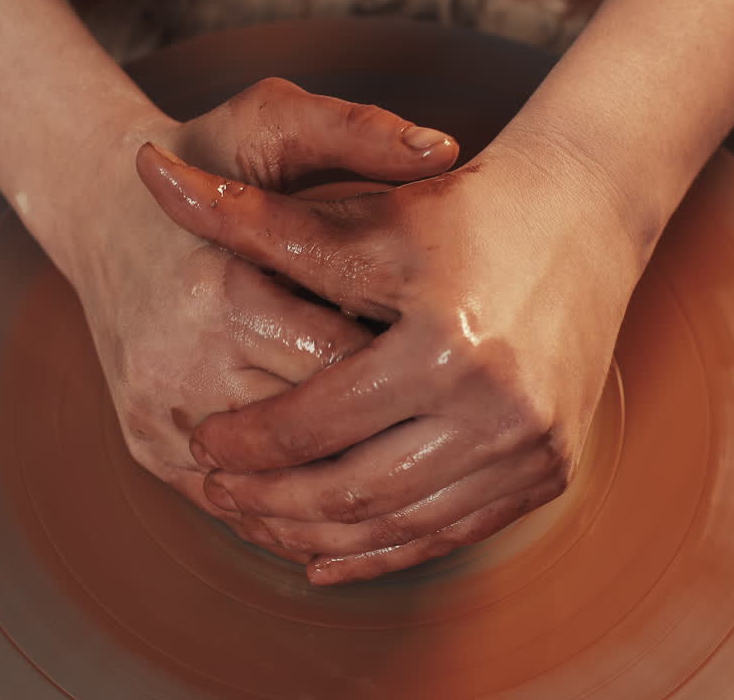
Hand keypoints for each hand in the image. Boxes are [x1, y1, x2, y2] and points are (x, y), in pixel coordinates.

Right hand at [30, 78, 459, 556]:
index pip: (347, 361)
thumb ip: (352, 130)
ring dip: (351, 485)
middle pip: (320, 433)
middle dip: (392, 431)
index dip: (414, 366)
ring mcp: (161, 418)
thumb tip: (444, 149)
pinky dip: (294, 507)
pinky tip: (353, 495)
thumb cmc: (205, 163)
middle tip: (454, 422)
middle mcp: (184, 367)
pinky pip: (236, 503)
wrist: (102, 215)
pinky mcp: (148, 449)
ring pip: (279, 486)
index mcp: (222, 293)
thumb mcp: (269, 123)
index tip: (464, 360)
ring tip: (421, 467)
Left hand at [138, 135, 641, 582]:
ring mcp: (536, 447)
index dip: (248, 441)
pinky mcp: (555, 468)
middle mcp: (501, 409)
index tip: (203, 443)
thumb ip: (254, 220)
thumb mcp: (362, 219)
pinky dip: (386, 551)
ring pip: (401, 526)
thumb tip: (148, 175)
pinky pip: (454, 533)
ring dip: (320, 537)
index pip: (317, 421)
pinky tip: (330, 557)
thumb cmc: (463, 211)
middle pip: (354, 490)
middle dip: (271, 503)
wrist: (586, 215)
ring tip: (261, 525)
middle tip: (218, 494)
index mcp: (446, 346)